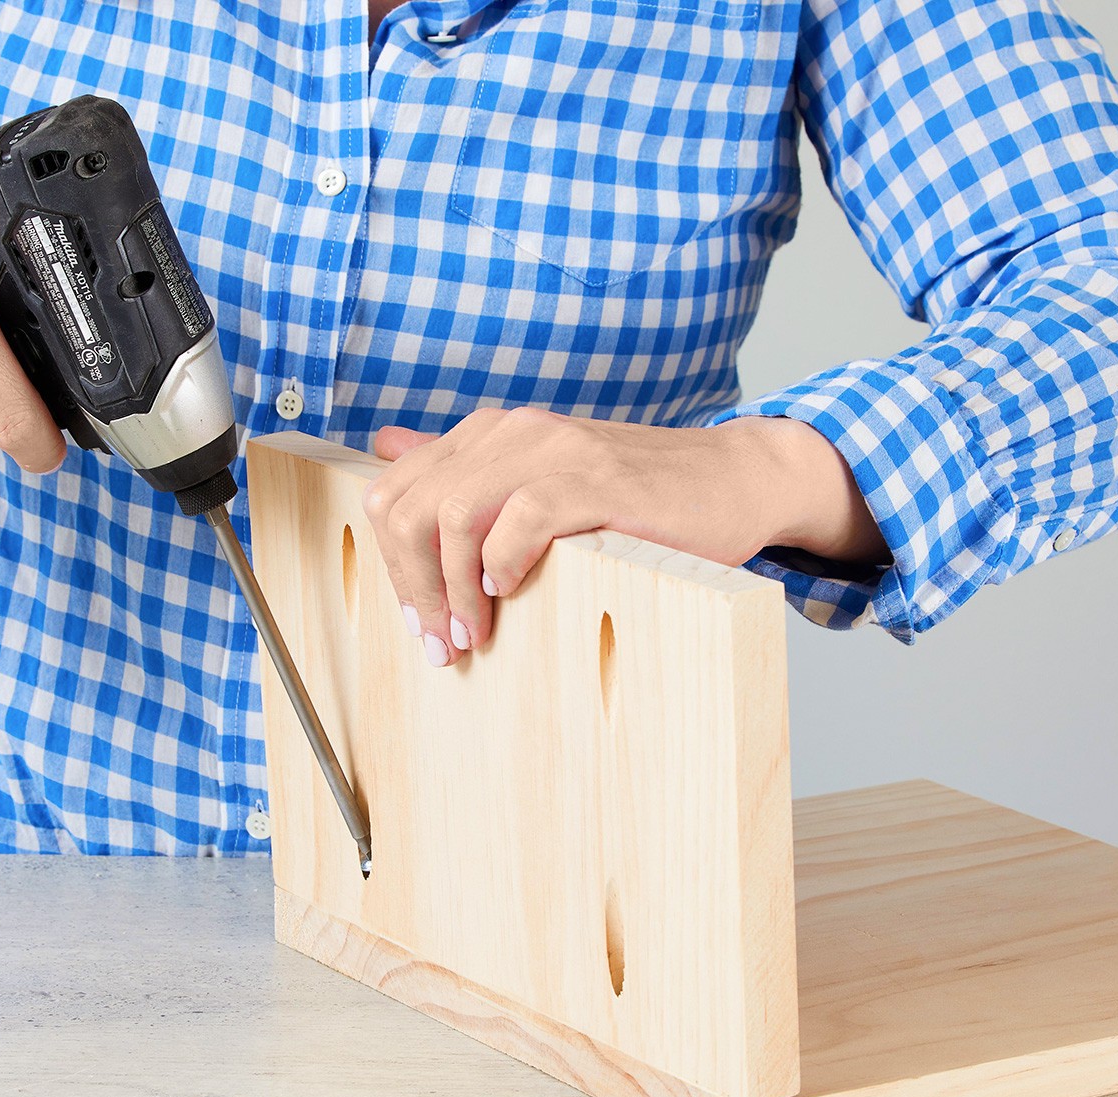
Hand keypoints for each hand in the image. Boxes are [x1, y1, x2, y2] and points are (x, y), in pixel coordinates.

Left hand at [364, 409, 887, 666]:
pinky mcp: (596, 478)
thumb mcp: (540, 477)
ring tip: (476, 633)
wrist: (733, 479)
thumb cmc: (636, 496)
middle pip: (412, 507)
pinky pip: (521, 518)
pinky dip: (504, 563)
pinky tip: (514, 591)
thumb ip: (464, 466)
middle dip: (414, 586)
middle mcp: (512, 433)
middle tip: (442, 642)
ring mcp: (554, 451)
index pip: (393, 491)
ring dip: (454, 588)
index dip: (391, 565)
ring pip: (454, 514)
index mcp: (489, 435)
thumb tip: (384, 447)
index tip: (420, 623)